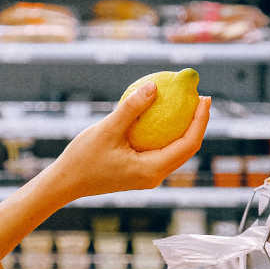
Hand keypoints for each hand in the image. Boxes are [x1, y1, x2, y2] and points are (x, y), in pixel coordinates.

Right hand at [45, 84, 210, 201]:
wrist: (66, 182)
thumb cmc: (83, 158)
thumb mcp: (107, 129)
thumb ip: (131, 108)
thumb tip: (155, 86)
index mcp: (152, 169)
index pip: (188, 144)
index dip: (200, 120)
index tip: (204, 97)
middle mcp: (155, 176)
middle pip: (187, 149)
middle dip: (197, 123)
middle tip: (199, 96)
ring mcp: (148, 176)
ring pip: (176, 151)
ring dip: (184, 128)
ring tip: (186, 103)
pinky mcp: (140, 172)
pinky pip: (161, 150)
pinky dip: (166, 133)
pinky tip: (161, 115)